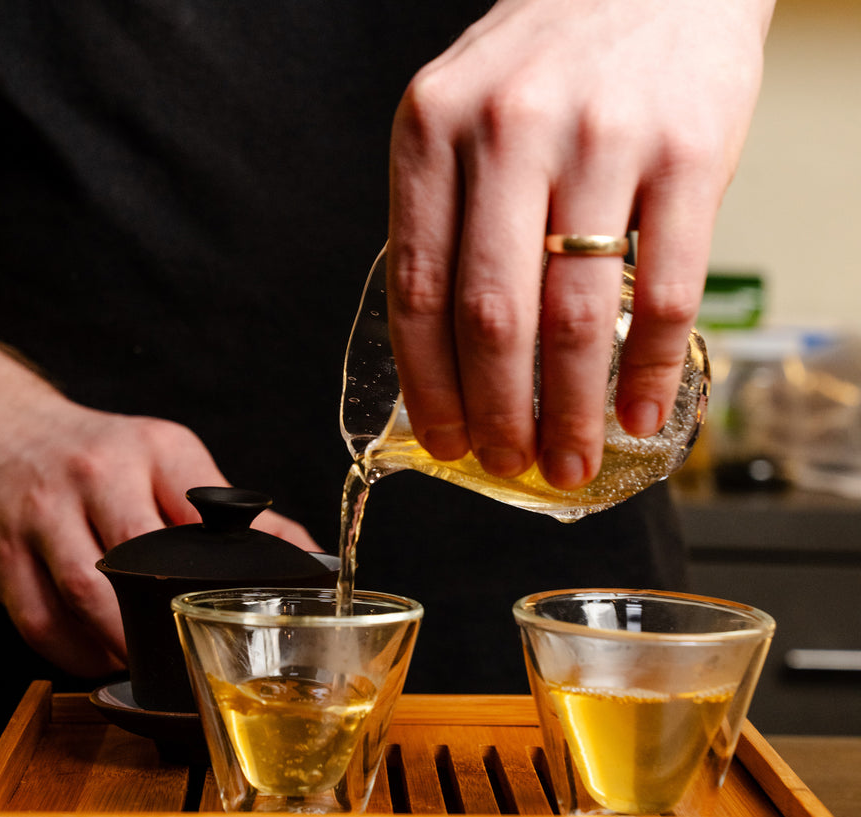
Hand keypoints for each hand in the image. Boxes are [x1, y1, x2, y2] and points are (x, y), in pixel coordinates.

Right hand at [0, 395, 319, 677]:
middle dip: (167, 618)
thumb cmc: (97, 451)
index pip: (200, 518)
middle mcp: (95, 477)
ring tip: (147, 664)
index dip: (224, 572)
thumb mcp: (169, 456)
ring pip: (86, 600)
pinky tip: (99, 658)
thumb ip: (229, 507)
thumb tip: (302, 550)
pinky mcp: (2, 557)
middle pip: (138, 562)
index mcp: (151, 451)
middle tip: (193, 651)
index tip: (244, 611)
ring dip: (122, 645)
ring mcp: (42, 516)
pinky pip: (41, 623)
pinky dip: (75, 654)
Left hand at [387, 0, 772, 487]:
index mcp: (432, 130)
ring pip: (575, 319)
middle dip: (498, 416)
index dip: (430, 386)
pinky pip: (666, 293)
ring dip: (570, 412)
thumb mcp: (463, 120)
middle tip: (508, 464)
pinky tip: (640, 413)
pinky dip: (651, 371)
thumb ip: (448, 223)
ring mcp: (601, 140)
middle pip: (492, 320)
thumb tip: (449, 360)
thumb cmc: (547, 63)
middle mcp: (508, 132)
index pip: (416, 291)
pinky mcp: (688, 151)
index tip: (446, 440)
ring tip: (569, 459)